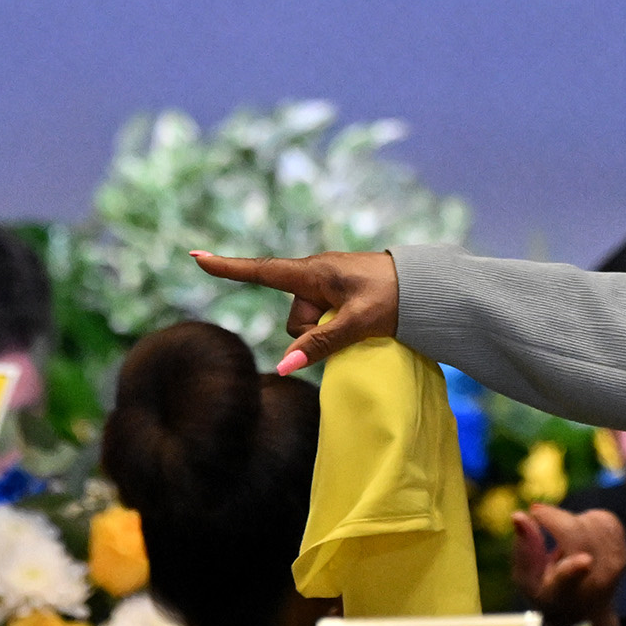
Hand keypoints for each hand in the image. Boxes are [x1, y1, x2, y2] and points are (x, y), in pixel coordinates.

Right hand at [188, 250, 399, 374]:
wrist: (429, 287)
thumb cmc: (396, 298)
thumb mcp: (359, 323)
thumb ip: (321, 344)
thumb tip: (284, 367)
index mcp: (314, 272)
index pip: (262, 271)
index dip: (228, 268)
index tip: (196, 258)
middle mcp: (315, 275)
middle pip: (294, 318)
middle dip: (313, 332)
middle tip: (353, 325)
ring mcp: (327, 285)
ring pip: (309, 324)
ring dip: (330, 332)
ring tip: (364, 322)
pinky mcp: (339, 294)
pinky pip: (324, 321)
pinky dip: (336, 329)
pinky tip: (360, 324)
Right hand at [511, 504, 625, 625]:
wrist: (587, 614)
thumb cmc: (550, 595)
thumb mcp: (527, 581)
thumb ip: (523, 550)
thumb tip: (518, 515)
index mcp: (564, 592)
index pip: (570, 580)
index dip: (575, 569)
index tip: (584, 561)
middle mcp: (592, 580)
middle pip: (576, 534)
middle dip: (555, 518)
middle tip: (540, 517)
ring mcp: (614, 566)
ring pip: (591, 521)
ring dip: (573, 520)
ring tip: (564, 538)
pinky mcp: (624, 553)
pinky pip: (606, 519)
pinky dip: (590, 519)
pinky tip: (582, 533)